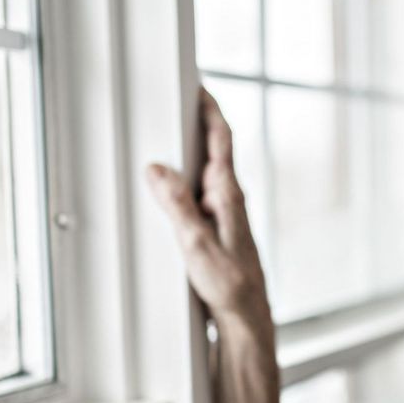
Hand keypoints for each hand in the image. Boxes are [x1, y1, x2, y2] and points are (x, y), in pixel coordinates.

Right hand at [146, 88, 270, 325]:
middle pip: (212, 150)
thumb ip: (177, 205)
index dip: (210, 110)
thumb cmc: (230, 285)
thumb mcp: (196, 245)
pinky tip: (169, 188)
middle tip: (176, 100)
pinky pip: (198, 194)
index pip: (222, 140)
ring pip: (204, 173)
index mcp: (228, 195)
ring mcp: (224, 214)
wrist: (246, 317)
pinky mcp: (217, 229)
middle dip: (195, 124)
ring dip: (188, 154)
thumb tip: (157, 169)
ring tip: (166, 137)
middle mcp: (229, 199)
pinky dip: (184, 182)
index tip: (198, 85)